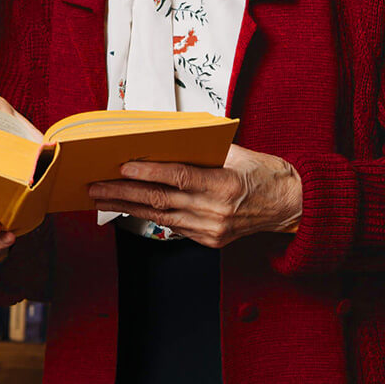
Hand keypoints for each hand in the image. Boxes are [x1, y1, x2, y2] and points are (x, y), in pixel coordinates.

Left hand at [88, 144, 302, 247]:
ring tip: (100, 197)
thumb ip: (199, 150)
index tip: (122, 168)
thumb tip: (161, 142)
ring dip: (127, 207)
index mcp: (224, 184)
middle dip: (122, 194)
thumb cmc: (263, 172)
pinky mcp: (209, 241)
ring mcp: (212, 230)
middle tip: (94, 186)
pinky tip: (128, 207)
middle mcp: (216, 211)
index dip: (148, 173)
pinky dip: (148, 215)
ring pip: (160, 217)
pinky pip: (172, 226)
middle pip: (160, 201)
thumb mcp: (234, 153)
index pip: (178, 177)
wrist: (290, 204)